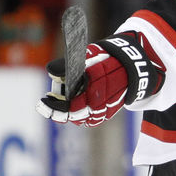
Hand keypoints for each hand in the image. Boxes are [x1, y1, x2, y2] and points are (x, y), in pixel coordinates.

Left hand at [37, 32, 164, 126]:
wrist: (132, 66)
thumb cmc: (107, 59)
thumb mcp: (89, 56)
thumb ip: (70, 65)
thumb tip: (51, 70)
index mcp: (95, 88)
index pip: (71, 105)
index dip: (55, 107)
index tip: (43, 101)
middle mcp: (101, 102)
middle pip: (75, 116)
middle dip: (58, 112)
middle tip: (46, 105)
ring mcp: (106, 109)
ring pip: (82, 119)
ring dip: (69, 114)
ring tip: (58, 107)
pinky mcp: (109, 112)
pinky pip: (92, 120)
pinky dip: (81, 116)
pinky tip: (72, 109)